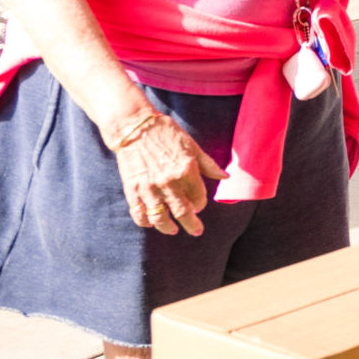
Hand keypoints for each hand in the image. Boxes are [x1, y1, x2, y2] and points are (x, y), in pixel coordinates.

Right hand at [112, 114, 224, 235]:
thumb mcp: (192, 146)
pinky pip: (139, 213)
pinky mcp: (133, 189)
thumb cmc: (166, 133)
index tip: (199, 205)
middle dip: (191, 224)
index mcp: (187, 171)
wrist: (135, 126)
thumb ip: (208, 164)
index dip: (200, 204)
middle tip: (196, 231)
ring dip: (167, 227)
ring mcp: (150, 188)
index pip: (199, 198)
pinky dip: (145, 221)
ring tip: (173, 230)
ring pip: (160, 218)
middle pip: (183, 213)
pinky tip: (150, 223)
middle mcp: (170, 183)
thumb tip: (225, 177)